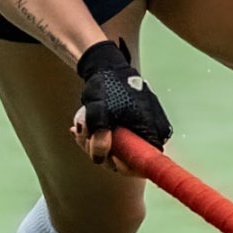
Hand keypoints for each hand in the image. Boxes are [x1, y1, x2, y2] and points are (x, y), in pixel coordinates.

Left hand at [70, 39, 170, 168]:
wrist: (108, 66)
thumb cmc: (107, 86)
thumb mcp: (99, 113)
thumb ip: (100, 138)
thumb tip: (100, 159)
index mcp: (152, 132)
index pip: (143, 164)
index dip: (122, 166)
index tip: (105, 156)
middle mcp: (153, 133)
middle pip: (127, 158)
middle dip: (101, 151)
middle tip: (82, 137)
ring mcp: (144, 129)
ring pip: (119, 149)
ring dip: (96, 143)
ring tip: (79, 129)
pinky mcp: (135, 125)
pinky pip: (117, 139)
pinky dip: (100, 136)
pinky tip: (84, 129)